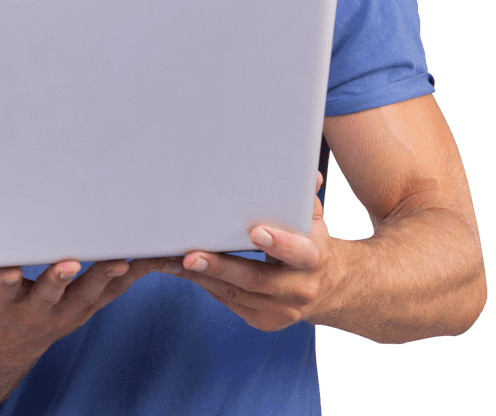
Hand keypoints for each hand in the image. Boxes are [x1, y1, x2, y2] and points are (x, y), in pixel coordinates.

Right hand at [0, 257, 166, 365]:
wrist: (5, 339)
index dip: (2, 282)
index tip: (7, 271)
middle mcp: (33, 310)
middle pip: (49, 294)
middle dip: (59, 278)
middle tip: (69, 262)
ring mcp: (65, 309)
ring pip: (90, 293)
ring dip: (106, 276)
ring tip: (123, 258)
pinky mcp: (89, 303)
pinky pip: (114, 289)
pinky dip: (132, 274)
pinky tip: (151, 255)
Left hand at [171, 172, 332, 330]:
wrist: (323, 287)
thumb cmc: (307, 242)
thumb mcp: (311, 218)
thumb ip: (304, 198)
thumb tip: (310, 176)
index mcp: (314, 259)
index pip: (299, 253)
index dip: (279, 244)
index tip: (255, 232)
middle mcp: (300, 289)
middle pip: (256, 280)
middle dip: (220, 267)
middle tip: (191, 255)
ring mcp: (282, 310)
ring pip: (235, 293)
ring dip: (201, 277)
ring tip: (172, 260)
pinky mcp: (264, 320)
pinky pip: (229, 301)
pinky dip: (204, 285)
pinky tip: (182, 270)